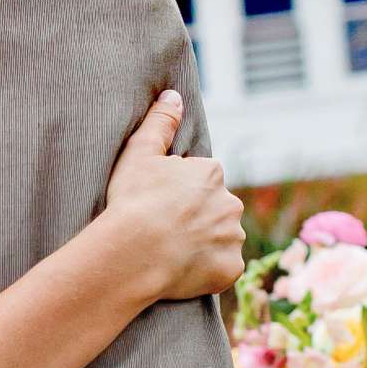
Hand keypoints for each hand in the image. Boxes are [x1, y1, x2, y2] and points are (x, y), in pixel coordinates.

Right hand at [106, 91, 244, 301]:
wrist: (135, 251)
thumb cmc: (133, 201)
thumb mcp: (139, 153)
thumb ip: (160, 122)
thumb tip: (174, 95)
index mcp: (211, 173)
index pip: (201, 181)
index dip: (178, 194)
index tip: (158, 205)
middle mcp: (230, 202)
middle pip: (215, 210)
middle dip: (197, 218)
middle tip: (164, 231)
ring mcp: (233, 238)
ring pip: (221, 239)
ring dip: (204, 245)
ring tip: (171, 254)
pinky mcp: (230, 268)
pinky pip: (222, 269)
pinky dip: (207, 272)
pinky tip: (182, 272)